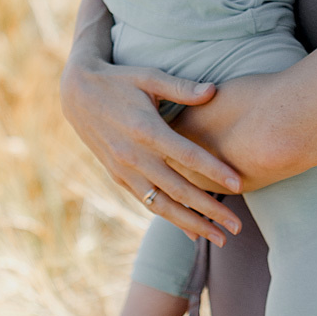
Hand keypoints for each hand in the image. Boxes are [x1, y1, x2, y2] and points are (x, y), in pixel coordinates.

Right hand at [60, 0, 243, 244]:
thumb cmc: (119, 81)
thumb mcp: (149, 76)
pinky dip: (170, 218)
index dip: (214, 171)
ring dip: (192, 224)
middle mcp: (135, 157)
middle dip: (210, 211)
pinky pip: (148, 203)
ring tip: (219, 239)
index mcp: (146, 130)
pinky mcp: (119, 178)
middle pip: (179, 190)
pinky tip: (191, 231)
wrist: (77, 95)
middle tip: (237, 228)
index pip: (187, 156)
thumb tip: (214, 90)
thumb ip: (182, 88)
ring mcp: (125, 171)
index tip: (239, 184)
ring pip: (163, 205)